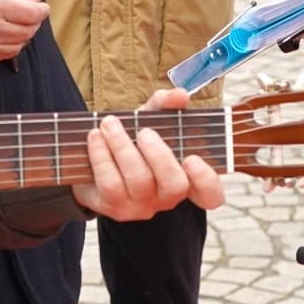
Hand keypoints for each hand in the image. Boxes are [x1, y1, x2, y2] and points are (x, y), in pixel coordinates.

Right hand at [0, 0, 48, 67]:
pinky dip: (7, 47)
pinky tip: (1, 36)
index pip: (31, 13)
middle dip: (33, 23)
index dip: (41, 10)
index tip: (42, 8)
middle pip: (27, 32)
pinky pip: (1, 57)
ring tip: (15, 25)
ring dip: (22, 37)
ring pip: (17, 47)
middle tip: (30, 16)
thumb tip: (37, 0)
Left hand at [72, 88, 225, 220]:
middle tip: (144, 132)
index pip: (210, 194)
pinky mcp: (115, 208)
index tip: (192, 158)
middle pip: (174, 185)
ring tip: (110, 124)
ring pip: (139, 181)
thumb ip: (165, 105)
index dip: (206, 180)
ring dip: (122, 147)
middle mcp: (167, 197)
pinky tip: (95, 137)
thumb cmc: (132, 140)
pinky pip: (110, 184)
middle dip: (159, 155)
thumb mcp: (149, 119)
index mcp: (186, 177)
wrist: (93, 160)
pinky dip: (101, 156)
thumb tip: (180, 95)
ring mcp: (142, 206)